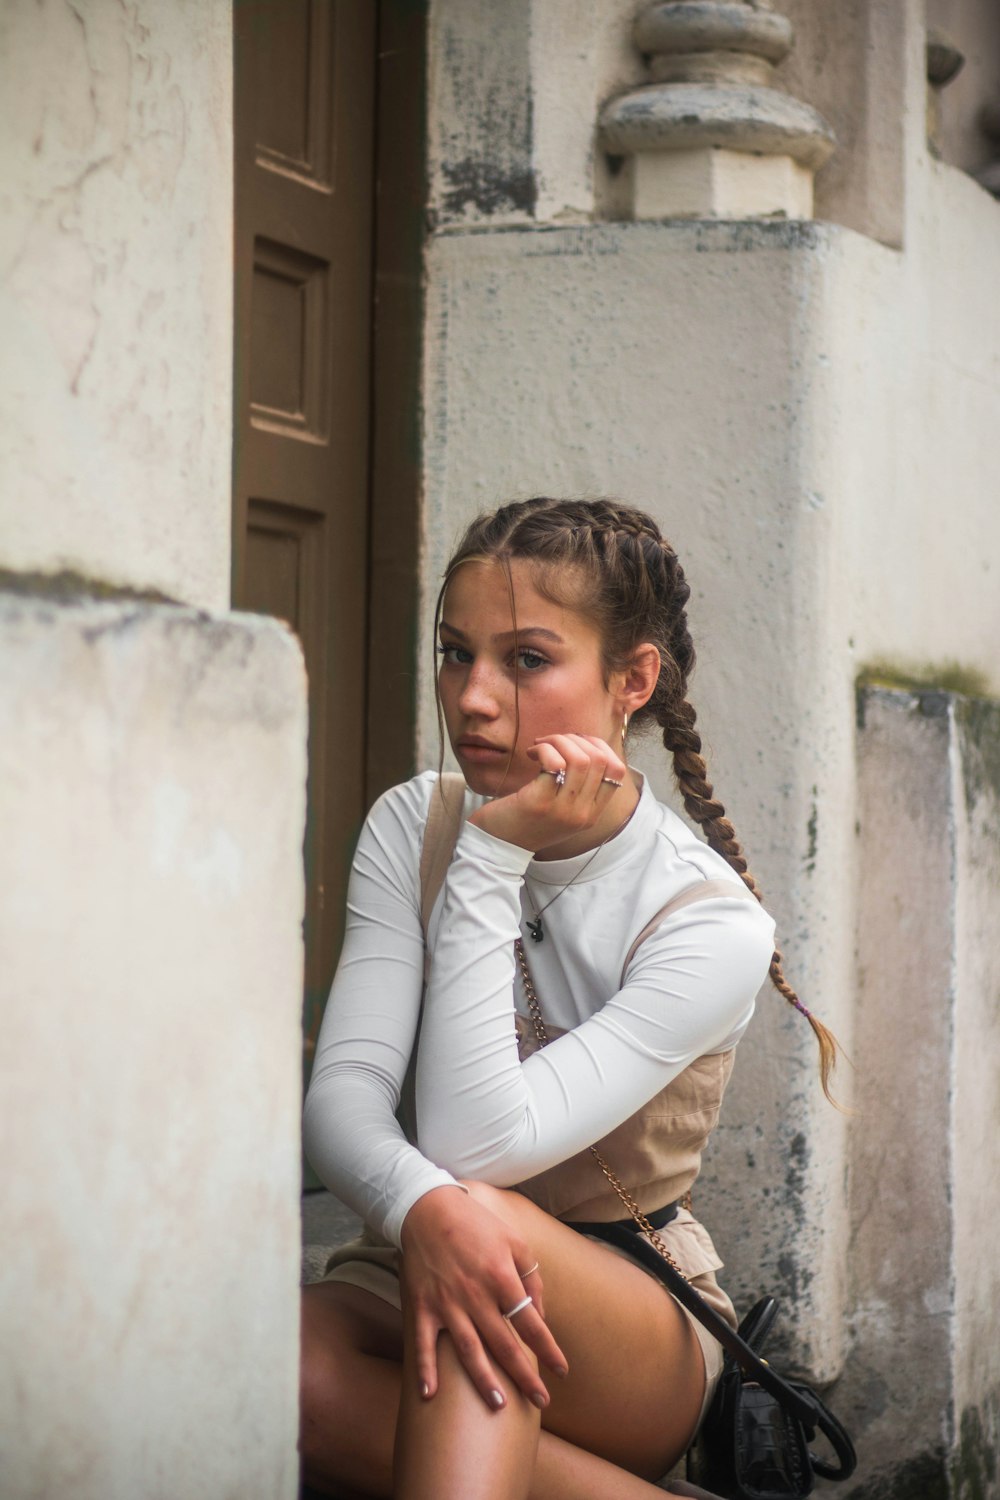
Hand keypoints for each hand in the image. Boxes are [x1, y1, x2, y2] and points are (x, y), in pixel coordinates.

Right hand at [399, 1185, 567, 1409]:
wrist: (427, 1208)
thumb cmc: (475, 1224)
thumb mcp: (514, 1240)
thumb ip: (530, 1275)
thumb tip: (539, 1312)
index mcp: (502, 1277)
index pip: (531, 1323)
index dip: (548, 1349)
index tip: (561, 1371)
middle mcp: (476, 1295)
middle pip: (504, 1344)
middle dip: (524, 1376)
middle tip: (540, 1401)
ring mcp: (447, 1303)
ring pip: (469, 1351)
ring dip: (484, 1381)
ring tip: (499, 1405)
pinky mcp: (422, 1306)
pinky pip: (423, 1343)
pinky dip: (425, 1369)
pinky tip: (430, 1395)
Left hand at [468, 733, 628, 853]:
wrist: (498, 845)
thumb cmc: (527, 819)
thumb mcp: (562, 808)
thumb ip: (578, 785)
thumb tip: (583, 743)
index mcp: (591, 814)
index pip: (617, 771)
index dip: (600, 746)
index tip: (577, 742)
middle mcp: (581, 814)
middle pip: (599, 760)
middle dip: (576, 740)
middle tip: (553, 742)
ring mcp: (562, 810)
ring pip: (579, 759)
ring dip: (559, 741)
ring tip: (541, 745)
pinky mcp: (539, 803)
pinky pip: (553, 763)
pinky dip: (544, 749)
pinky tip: (532, 753)